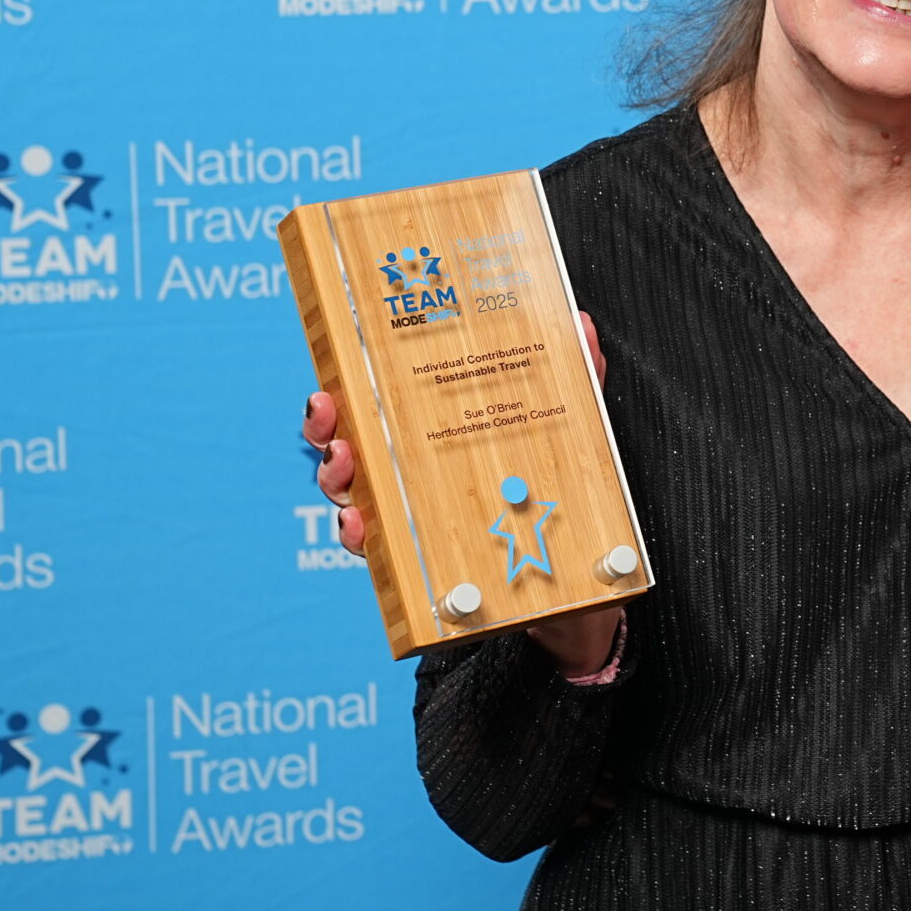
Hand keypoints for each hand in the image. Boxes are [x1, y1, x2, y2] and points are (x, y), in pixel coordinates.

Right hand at [302, 313, 620, 674]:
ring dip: (337, 478)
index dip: (344, 395)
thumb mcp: (573, 428)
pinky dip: (364, 538)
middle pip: (352, 449)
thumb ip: (579, 375)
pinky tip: (361, 526)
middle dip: (328, 431)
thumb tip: (582, 326)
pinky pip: (383, 553)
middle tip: (328, 415)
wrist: (581, 585)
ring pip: (356, 497)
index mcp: (438, 434)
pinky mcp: (428, 566)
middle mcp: (417, 476)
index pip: (379, 408)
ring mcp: (418, 521)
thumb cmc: (560, 494)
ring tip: (344, 463)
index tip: (330, 386)